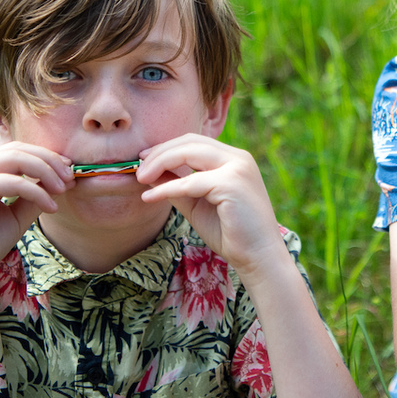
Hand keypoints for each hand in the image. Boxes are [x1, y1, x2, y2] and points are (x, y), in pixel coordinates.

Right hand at [0, 142, 73, 256]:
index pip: (16, 150)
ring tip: (63, 189)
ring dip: (46, 170)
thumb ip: (36, 193)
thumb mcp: (18, 215)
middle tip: (70, 177)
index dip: (44, 154)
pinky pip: (14, 183)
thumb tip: (64, 178)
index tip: (68, 167)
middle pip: (16, 149)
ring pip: (15, 157)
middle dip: (49, 160)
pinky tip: (52, 208)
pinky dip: (38, 192)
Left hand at [137, 135, 283, 274]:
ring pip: (189, 153)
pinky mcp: (231, 184)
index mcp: (234, 159)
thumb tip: (150, 172)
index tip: (144, 159)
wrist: (258, 256)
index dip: (167, 147)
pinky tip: (150, 197)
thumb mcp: (197, 203)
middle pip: (190, 141)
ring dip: (160, 163)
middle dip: (159, 153)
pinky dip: (166, 188)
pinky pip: (190, 182)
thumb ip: (178, 185)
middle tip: (137, 170)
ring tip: (140, 179)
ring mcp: (237, 168)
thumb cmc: (231, 233)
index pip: (195, 142)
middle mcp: (239, 157)